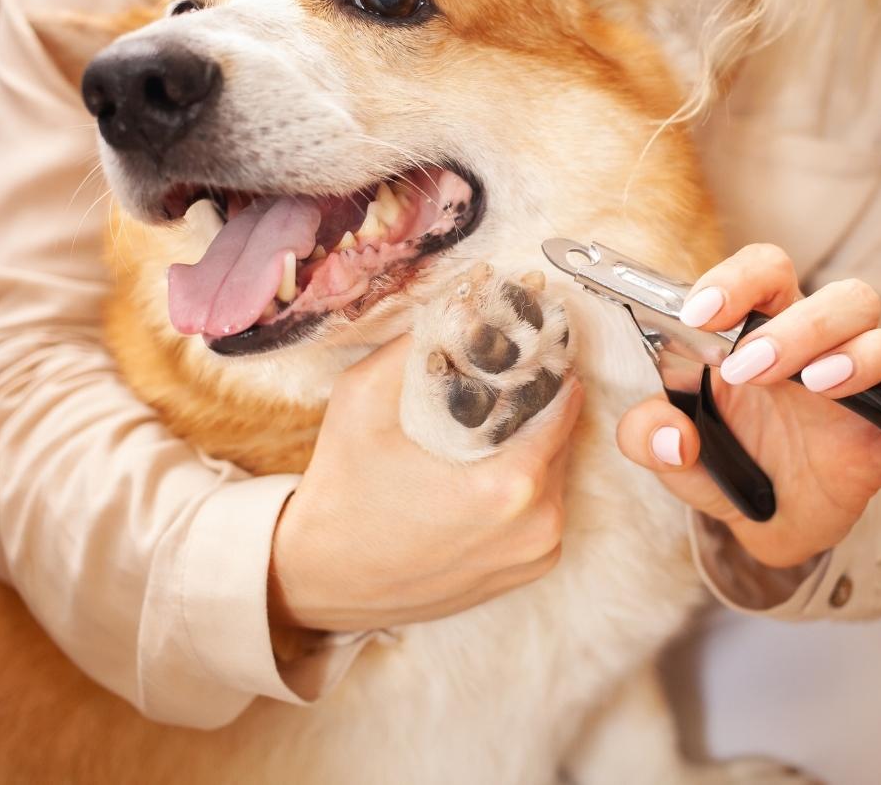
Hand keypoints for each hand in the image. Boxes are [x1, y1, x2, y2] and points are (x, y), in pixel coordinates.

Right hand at [268, 335, 582, 631]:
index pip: (561, 398)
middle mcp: (538, 525)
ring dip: (532, 441)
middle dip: (535, 400)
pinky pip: (544, 507)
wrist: (319, 578)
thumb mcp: (362, 397)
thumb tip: (459, 302)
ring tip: (488, 421)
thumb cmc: (341, 489)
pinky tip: (483, 467)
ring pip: (556, 471)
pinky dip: (525, 482)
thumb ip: (415, 344)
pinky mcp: (526, 572)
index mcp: (510, 484)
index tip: (524, 343)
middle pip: (561, 434)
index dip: (543, 363)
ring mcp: (536, 554)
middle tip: (500, 377)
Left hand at [616, 243, 880, 567]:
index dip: (730, 280)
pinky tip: (845, 392)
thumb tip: (671, 436)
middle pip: (814, 284)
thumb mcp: (671, 457)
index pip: (754, 273)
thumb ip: (646, 437)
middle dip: (783, 318)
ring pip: (860, 311)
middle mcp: (807, 341)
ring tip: (805, 381)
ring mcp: (854, 373)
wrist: (771, 523)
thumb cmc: (727, 466)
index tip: (697, 313)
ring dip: (826, 339)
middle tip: (740, 364)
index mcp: (752, 331)